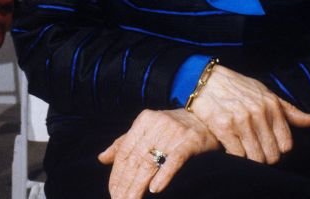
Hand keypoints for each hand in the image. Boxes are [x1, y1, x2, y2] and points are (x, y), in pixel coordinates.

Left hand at [97, 108, 218, 197]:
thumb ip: (124, 143)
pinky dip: (164, 175)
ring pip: (151, 162)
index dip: (117, 173)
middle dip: (125, 183)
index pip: (125, 151)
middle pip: (135, 159)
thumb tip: (102, 158)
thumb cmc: (174, 126)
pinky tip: (154, 189)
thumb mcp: (147, 129)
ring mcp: (174, 133)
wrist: (207, 118)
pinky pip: (175, 160)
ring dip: (138, 185)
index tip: (113, 191)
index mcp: (143, 121)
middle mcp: (157, 125)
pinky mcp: (190, 142)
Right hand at [187, 65, 309, 163]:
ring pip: (256, 158)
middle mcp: (259, 113)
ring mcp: (241, 121)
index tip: (267, 145)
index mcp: (272, 106)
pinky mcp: (223, 126)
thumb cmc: (236, 86)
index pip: (286, 145)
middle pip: (272, 155)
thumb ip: (289, 111)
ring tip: (243, 150)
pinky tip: (231, 148)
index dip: (277, 149)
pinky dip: (235, 156)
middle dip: (263, 156)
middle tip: (253, 150)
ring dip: (250, 159)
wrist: (204, 78)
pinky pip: (237, 155)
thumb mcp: (265, 93)